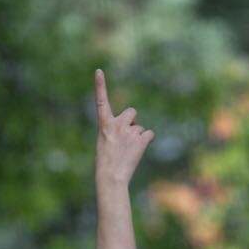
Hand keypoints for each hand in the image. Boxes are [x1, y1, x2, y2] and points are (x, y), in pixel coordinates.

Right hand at [94, 68, 154, 185]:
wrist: (111, 177)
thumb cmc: (106, 162)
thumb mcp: (104, 142)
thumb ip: (115, 130)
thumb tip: (134, 127)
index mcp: (104, 124)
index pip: (101, 101)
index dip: (100, 85)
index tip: (99, 71)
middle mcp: (116, 124)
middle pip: (132, 112)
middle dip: (132, 121)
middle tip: (126, 138)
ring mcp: (129, 131)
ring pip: (140, 127)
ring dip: (138, 137)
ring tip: (129, 151)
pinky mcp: (141, 139)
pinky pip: (150, 134)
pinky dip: (147, 141)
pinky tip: (139, 151)